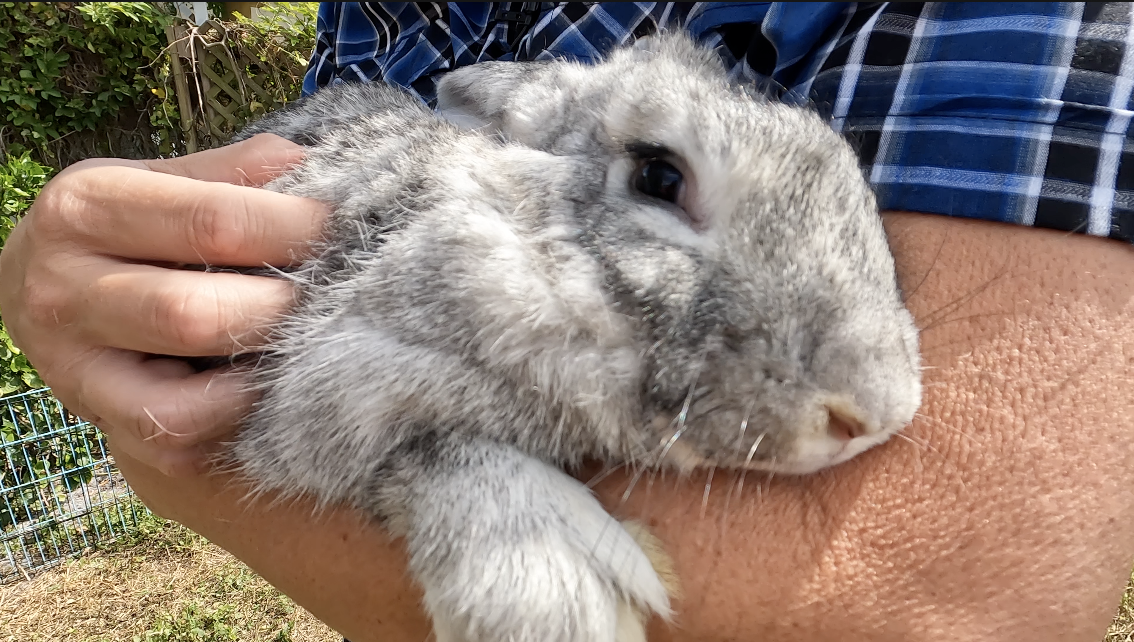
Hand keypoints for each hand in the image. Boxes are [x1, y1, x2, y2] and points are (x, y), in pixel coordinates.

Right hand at [0, 135, 326, 476]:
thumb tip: (310, 162)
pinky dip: (235, 416)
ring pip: (187, 392)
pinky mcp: (96, 418)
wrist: (46, 294)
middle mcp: (62, 286)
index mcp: (86, 206)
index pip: (213, 220)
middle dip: (283, 308)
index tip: (348, 229)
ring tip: (306, 340)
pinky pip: (181, 435)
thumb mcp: (163, 181)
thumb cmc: (130, 230)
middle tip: (339, 293)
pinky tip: (263, 383)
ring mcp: (71, 364)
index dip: (296, 228)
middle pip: (197, 313)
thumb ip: (233, 172)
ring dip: (263, 371)